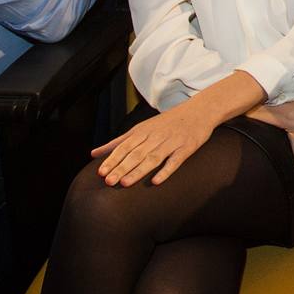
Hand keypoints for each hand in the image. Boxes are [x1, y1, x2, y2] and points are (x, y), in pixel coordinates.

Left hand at [91, 98, 220, 186]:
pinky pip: (175, 161)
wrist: (199, 111)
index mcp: (143, 131)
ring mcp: (171, 142)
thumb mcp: (142, 128)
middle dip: (121, 167)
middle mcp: (155, 136)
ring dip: (138, 170)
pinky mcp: (186, 148)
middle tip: (109, 181)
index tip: (101, 172)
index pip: (124, 147)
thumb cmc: (167, 122)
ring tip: (126, 182)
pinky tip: (156, 181)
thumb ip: (118, 141)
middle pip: (136, 153)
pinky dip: (165, 170)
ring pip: (152, 158)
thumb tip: (94, 153)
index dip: (112, 159)